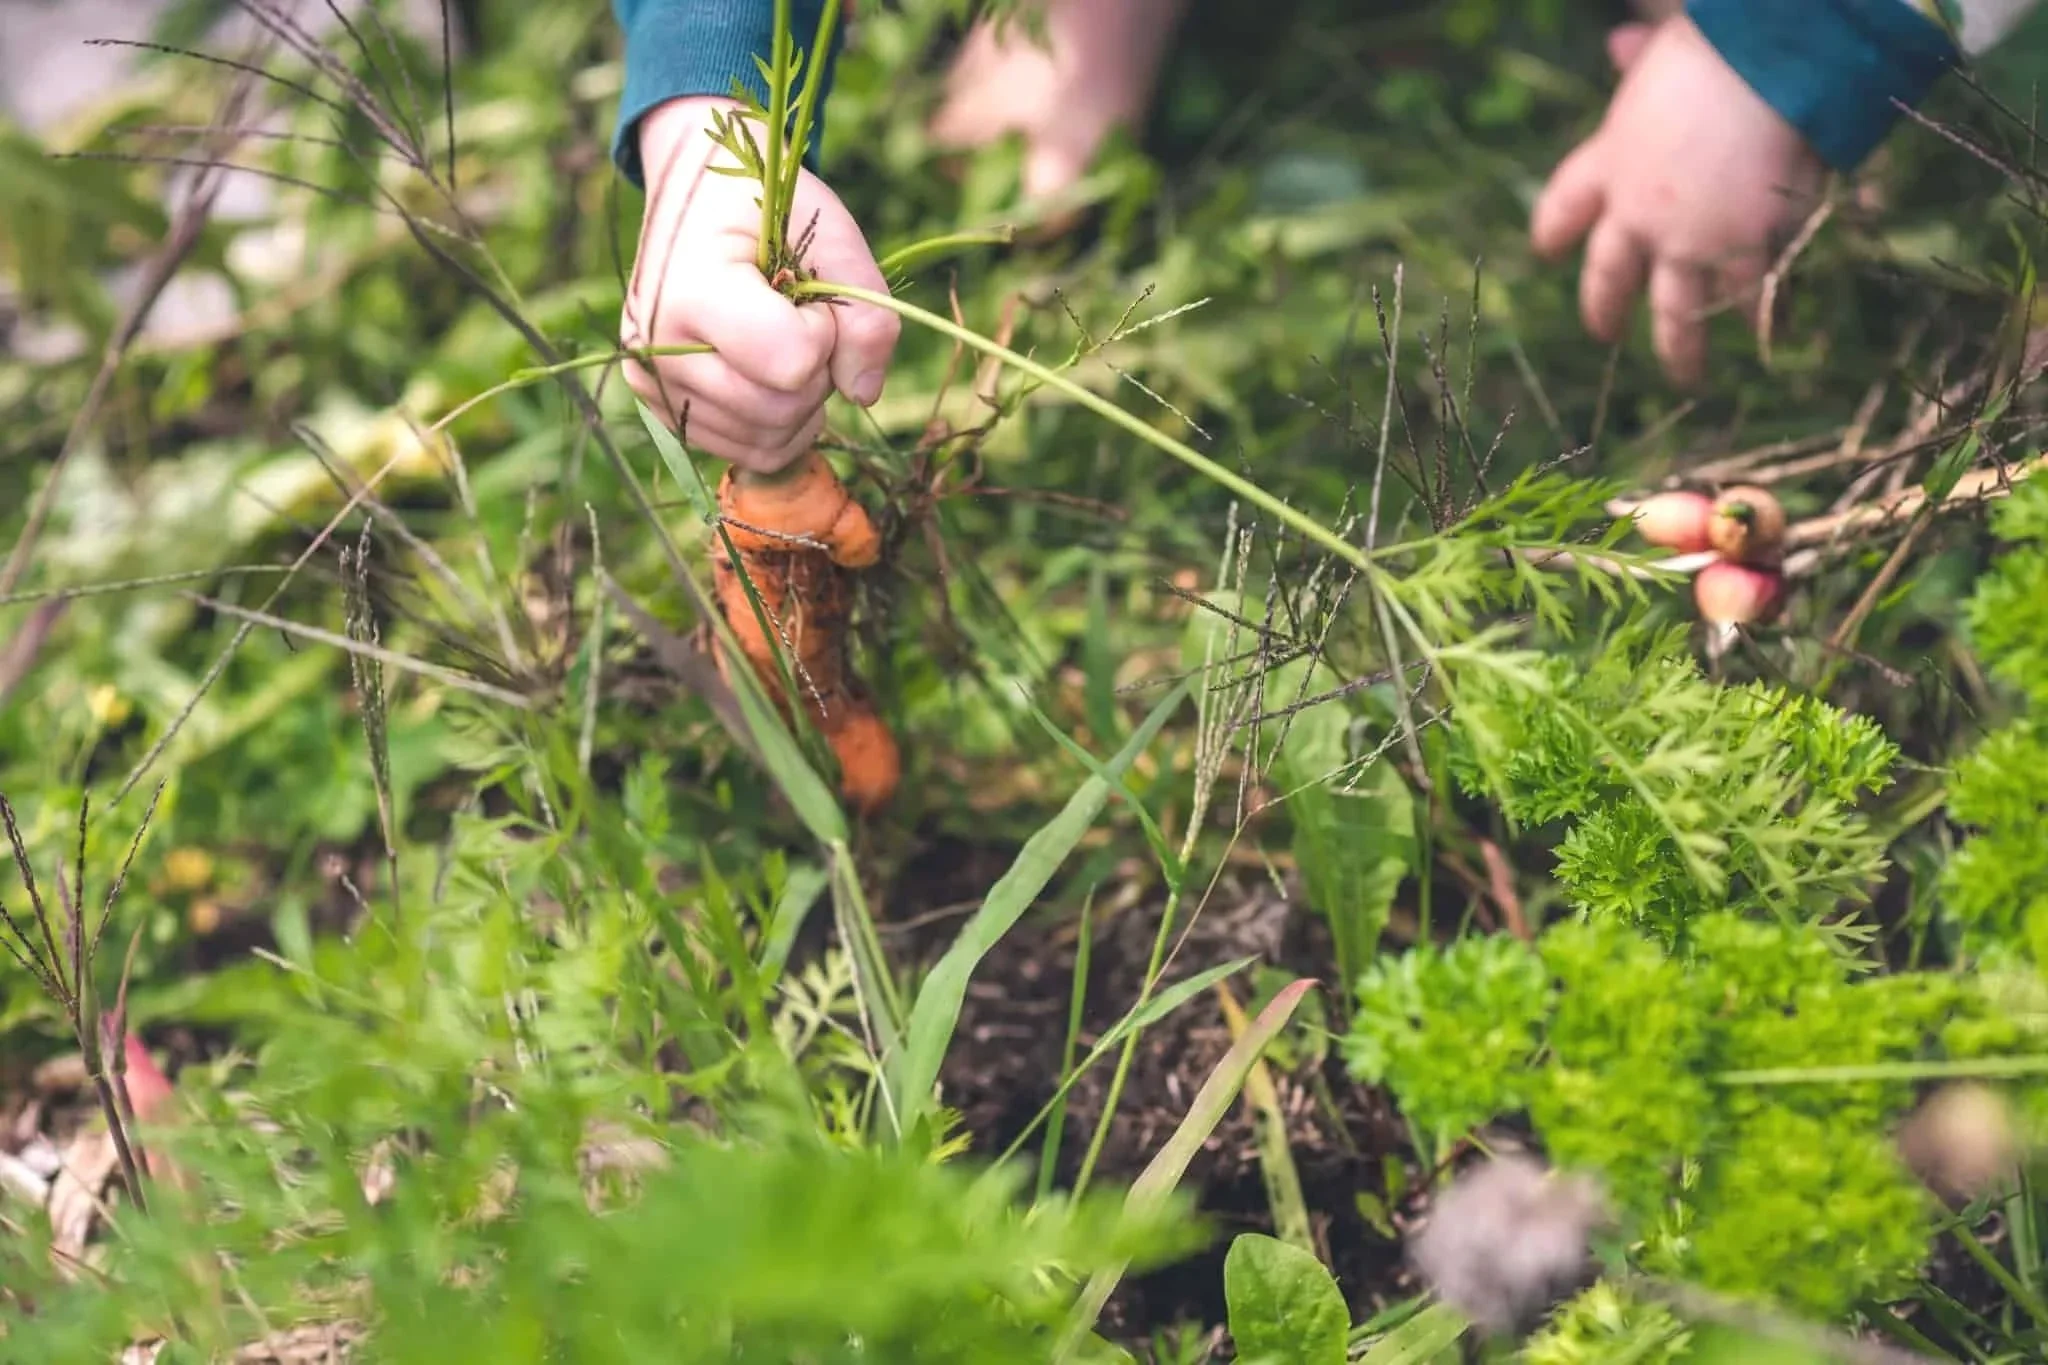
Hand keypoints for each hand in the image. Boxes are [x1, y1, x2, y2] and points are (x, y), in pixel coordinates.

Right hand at [622, 96, 898, 472]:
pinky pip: (750, 451)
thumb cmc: (762, 205)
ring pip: (768, 442)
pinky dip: (780, 424)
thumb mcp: (829, 231)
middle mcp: (657, 349)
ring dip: (802, 401)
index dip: (824, 332)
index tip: (806, 291)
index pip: (792, 361)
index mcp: (690, 291)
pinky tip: (771, 375)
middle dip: (817, 370)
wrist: (691, 200)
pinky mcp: (667, 411)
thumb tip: (863, 395)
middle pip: (780, 411)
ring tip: (782, 341)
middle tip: (800, 317)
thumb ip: (866, 308)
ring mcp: (655, 386)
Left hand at [1530, 17, 1824, 384]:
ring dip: (1682, 348)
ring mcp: (1692, 240)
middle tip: (1603, 334)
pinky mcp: (1748, 250)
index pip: (1567, 204)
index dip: (1556, 228)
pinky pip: (1754, 296)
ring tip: (1686, 376)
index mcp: (1611, 162)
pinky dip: (1764, 317)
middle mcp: (1641, 213)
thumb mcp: (1664, 47)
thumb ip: (1640, 57)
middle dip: (1604, 308)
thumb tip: (1618, 42)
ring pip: (1679, 311)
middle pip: (1609, 276)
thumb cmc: (1718, 46)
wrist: (1768, 68)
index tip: (1547, 249)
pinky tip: (1769, 337)